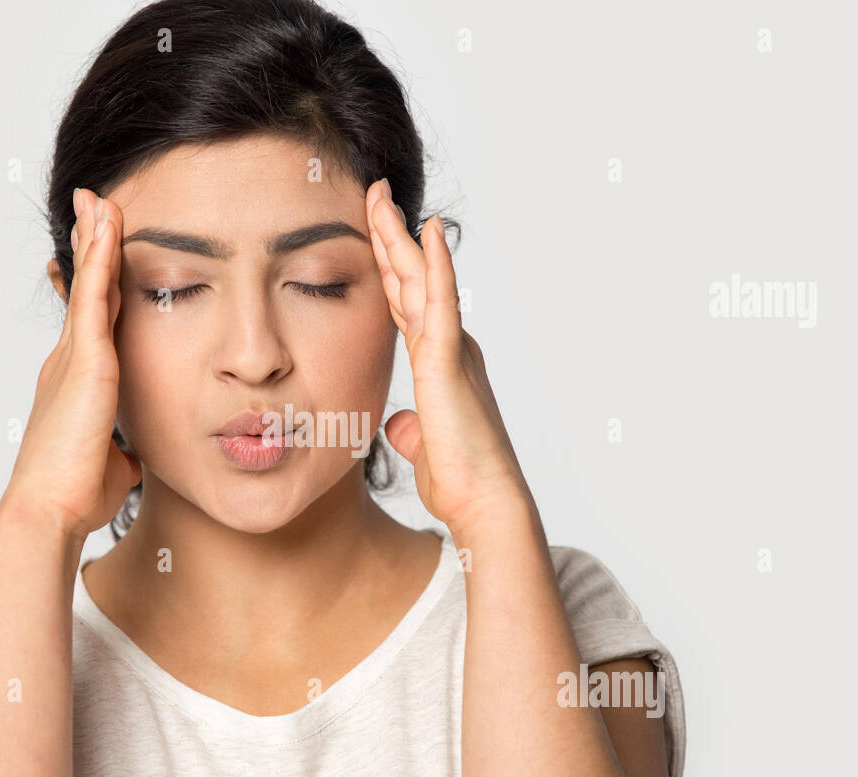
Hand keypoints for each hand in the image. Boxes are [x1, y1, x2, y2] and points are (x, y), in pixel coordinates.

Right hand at [3, 188, 140, 539]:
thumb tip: (132, 458)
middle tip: (91, 206)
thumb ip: (122, 450)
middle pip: (85, 290)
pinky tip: (106, 227)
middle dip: (88, 247)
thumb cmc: (75, 494)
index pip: (90, 322)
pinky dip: (100, 259)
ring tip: (98, 199)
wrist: (51, 508)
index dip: (92, 284)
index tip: (92, 253)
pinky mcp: (86, 362)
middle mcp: (68, 362)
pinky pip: (94, 298)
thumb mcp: (111, 464)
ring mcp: (73, 358)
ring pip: (88, 284)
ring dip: (94, 239)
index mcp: (76, 383)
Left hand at [366, 179, 534, 534]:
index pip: (405, 304)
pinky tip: (427, 229)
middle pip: (410, 280)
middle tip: (373, 193)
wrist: (485, 503)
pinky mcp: (448, 360)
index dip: (389, 268)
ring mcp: (451, 349)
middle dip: (389, 236)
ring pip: (420, 279)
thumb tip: (399, 427)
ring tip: (382, 195)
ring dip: (400, 235)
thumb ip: (410, 430)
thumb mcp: (424, 447)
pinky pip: (440, 302)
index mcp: (440, 363)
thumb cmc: (460, 482)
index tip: (372, 234)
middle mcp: (449, 346)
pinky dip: (435, 264)